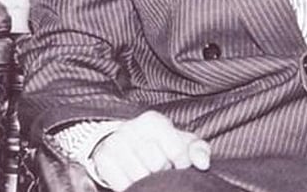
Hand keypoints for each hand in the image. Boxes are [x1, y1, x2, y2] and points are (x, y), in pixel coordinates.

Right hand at [91, 111, 209, 190]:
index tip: (180, 166)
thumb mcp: (181, 142)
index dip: (182, 164)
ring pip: (139, 176)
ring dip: (147, 180)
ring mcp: (115, 144)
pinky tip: (134, 178)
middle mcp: (131, 128)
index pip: (177, 150)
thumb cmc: (160, 144)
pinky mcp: (103, 160)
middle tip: (159, 168)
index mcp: (153, 121)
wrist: (124, 144)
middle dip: (162, 171)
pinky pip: (122, 184)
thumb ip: (198, 150)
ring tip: (147, 172)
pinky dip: (131, 187)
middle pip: (157, 164)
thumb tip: (203, 164)